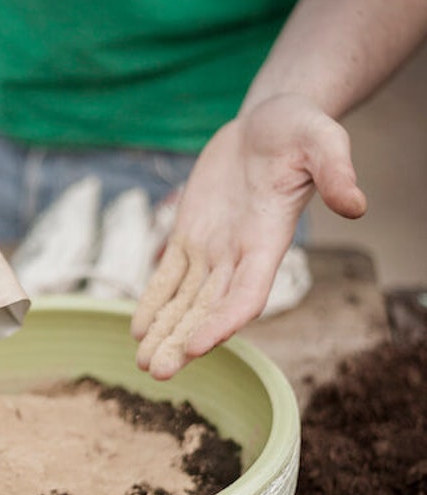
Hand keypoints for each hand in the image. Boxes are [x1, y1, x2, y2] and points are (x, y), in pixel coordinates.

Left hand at [131, 94, 366, 377]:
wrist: (270, 122)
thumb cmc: (300, 130)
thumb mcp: (322, 140)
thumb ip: (336, 171)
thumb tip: (356, 204)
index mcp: (268, 242)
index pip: (246, 295)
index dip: (222, 322)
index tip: (197, 346)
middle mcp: (239, 255)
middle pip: (209, 309)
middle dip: (183, 341)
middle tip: (158, 371)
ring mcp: (213, 249)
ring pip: (185, 301)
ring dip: (165, 331)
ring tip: (143, 362)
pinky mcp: (190, 234)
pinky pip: (168, 276)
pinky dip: (153, 302)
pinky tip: (138, 329)